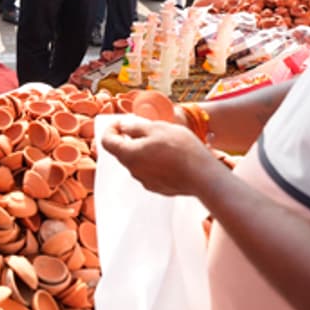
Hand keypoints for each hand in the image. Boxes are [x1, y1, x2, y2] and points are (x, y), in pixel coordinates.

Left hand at [99, 116, 228, 196]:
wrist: (203, 175)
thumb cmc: (180, 149)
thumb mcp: (157, 128)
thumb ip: (135, 127)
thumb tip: (123, 127)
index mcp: (129, 155)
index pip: (107, 141)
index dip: (111, 129)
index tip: (121, 122)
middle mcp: (133, 171)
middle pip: (123, 152)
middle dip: (129, 138)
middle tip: (146, 128)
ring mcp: (145, 181)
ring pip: (137, 161)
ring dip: (144, 150)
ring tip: (163, 141)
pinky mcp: (158, 187)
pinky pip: (150, 171)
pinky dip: (154, 161)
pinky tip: (170, 156)